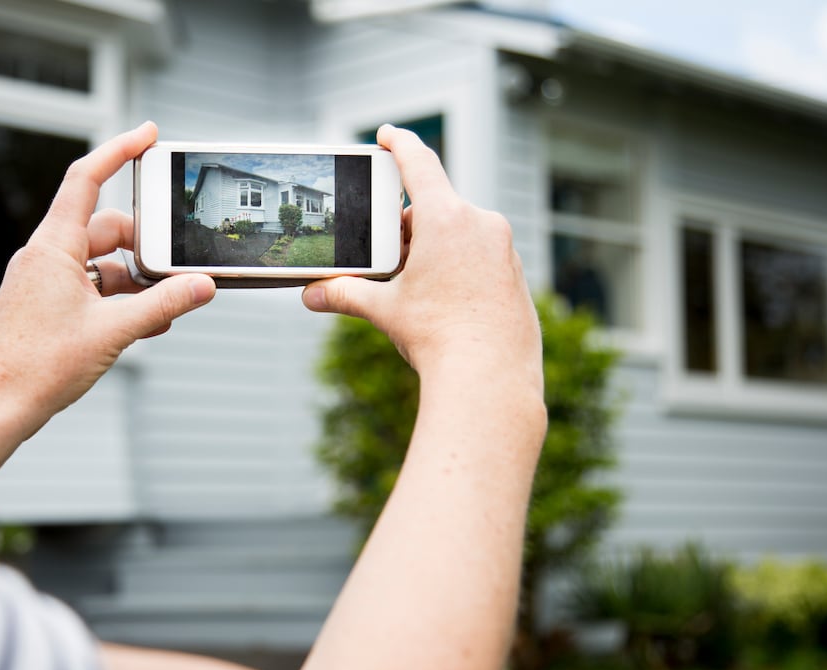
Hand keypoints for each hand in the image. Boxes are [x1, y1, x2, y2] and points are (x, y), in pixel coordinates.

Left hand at [0, 123, 214, 446]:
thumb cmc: (38, 368)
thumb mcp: (114, 332)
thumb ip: (163, 304)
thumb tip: (202, 286)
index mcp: (54, 248)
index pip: (86, 180)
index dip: (119, 151)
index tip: (149, 136)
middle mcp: (47, 257)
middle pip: (107, 228)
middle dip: (145, 245)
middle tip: (176, 268)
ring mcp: (45, 281)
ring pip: (103, 262)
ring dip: (136, 281)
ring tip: (163, 309)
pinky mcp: (48, 304)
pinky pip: (93, 286)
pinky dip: (119, 299)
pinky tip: (142, 324)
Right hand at [302, 125, 541, 392]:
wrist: (490, 379)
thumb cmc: (438, 337)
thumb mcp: (385, 310)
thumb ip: (345, 293)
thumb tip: (311, 294)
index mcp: (446, 218)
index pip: (418, 163)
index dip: (399, 144)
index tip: (387, 134)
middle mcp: (480, 223)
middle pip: (435, 206)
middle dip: (408, 225)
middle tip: (388, 255)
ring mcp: (503, 247)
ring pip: (460, 231)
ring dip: (435, 246)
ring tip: (417, 287)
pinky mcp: (515, 271)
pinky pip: (482, 253)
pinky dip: (460, 264)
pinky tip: (448, 300)